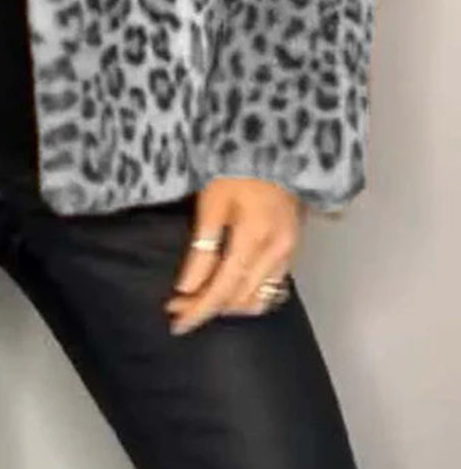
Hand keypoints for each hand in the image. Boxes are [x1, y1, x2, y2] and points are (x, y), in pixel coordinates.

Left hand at [164, 176, 303, 334]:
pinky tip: (230, 290)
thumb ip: (202, 247)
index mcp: (254, 240)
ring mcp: (289, 252)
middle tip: (178, 309)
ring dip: (228, 306)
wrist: (275, 147)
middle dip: (207, 308)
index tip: (174, 321)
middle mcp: (276, 252)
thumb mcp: (212, 202)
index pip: (222, 289)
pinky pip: (272, 286)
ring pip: (258, 298)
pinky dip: (248, 295)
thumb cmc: (236, 167)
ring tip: (200, 301)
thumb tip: (188, 287)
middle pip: (239, 299)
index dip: (198, 309)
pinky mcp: (293, 247)